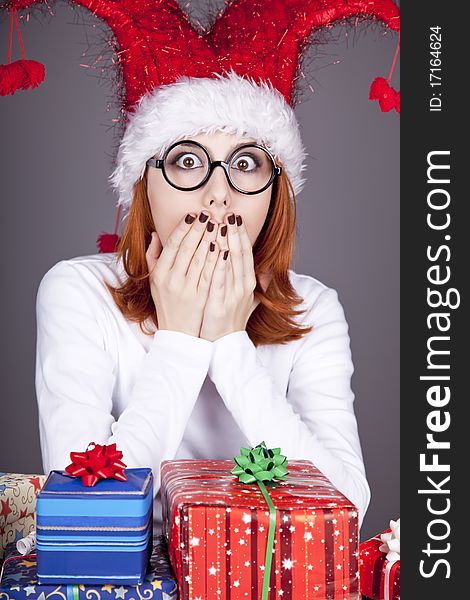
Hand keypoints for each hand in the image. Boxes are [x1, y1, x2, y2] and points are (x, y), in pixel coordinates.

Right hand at [145, 212, 218, 336]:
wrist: (178, 334)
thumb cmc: (167, 304)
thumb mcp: (154, 281)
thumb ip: (153, 257)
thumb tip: (155, 235)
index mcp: (160, 274)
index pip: (172, 245)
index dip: (183, 228)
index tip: (193, 215)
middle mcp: (172, 280)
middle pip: (187, 248)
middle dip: (199, 229)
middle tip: (209, 214)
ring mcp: (187, 290)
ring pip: (199, 259)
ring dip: (210, 239)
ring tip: (218, 224)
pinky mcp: (201, 298)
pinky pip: (210, 275)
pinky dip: (216, 260)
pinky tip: (223, 246)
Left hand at [199, 213, 260, 341]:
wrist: (225, 345)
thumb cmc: (232, 320)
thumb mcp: (248, 301)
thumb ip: (256, 286)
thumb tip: (265, 275)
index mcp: (249, 282)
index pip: (246, 253)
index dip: (241, 235)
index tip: (235, 217)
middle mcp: (244, 286)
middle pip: (240, 253)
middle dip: (234, 232)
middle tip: (228, 212)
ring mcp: (234, 294)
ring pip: (231, 262)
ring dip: (226, 241)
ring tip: (220, 223)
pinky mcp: (221, 302)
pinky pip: (220, 278)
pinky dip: (218, 262)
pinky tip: (214, 247)